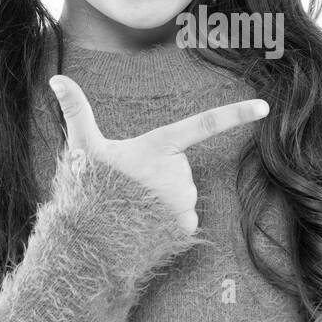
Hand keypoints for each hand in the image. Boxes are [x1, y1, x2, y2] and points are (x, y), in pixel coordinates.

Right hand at [48, 75, 269, 233]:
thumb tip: (55, 77)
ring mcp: (184, 201)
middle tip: (128, 187)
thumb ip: (76, 111)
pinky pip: (184, 219)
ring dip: (163, 201)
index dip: (236, 114)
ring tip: (133, 208)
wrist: (89, 245)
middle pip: (180, 169)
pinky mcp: (185, 226)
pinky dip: (168, 223)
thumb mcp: (81, 148)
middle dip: (160, 176)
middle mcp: (178, 173)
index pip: (204, 124)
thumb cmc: (86, 191)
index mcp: (159, 147)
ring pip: (182, 195)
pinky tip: (145, 227)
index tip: (265, 108)